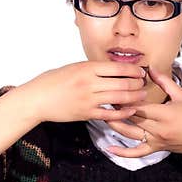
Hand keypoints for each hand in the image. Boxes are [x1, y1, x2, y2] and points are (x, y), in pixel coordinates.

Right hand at [20, 61, 146, 123]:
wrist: (37, 99)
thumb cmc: (53, 81)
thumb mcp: (73, 67)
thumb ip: (92, 69)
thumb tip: (111, 69)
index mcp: (87, 68)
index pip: (117, 67)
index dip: (133, 70)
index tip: (140, 71)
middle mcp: (89, 83)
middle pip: (122, 83)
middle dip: (137, 84)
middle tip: (144, 84)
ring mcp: (88, 99)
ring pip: (119, 98)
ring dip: (134, 97)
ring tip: (142, 96)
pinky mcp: (86, 113)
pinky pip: (110, 114)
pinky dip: (123, 113)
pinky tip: (130, 111)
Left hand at [105, 66, 181, 156]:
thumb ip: (164, 82)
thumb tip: (150, 69)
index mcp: (164, 114)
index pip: (139, 106)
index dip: (125, 98)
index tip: (114, 89)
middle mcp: (158, 129)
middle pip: (131, 118)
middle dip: (117, 109)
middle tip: (104, 99)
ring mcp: (156, 140)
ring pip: (129, 134)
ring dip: (115, 125)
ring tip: (102, 116)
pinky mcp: (156, 148)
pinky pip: (136, 152)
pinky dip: (122, 152)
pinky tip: (109, 148)